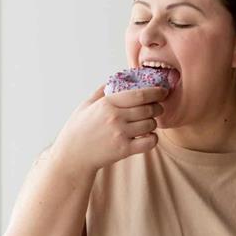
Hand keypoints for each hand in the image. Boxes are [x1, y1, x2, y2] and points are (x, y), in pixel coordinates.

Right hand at [52, 84, 167, 175]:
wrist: (72, 156)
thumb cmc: (78, 130)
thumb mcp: (86, 105)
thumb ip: (101, 91)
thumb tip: (113, 79)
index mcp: (108, 103)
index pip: (140, 94)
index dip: (156, 92)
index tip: (163, 91)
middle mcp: (116, 117)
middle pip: (149, 109)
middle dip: (157, 108)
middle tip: (157, 108)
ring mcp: (121, 134)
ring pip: (151, 124)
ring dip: (153, 123)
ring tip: (148, 123)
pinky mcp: (124, 150)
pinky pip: (150, 142)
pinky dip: (153, 138)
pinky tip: (148, 136)